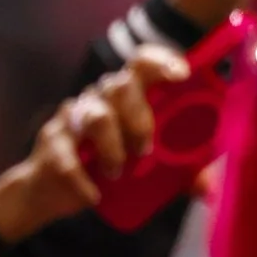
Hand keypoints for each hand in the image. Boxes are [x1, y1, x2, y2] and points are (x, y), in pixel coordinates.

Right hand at [0, 46, 190, 243]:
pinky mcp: (52, 143)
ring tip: (118, 172)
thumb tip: (207, 189)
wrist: (49, 192)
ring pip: (96, 117)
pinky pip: (68, 157)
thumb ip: (177, 175)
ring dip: (113, 147)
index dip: (160, 62)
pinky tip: (94, 194)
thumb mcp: (147, 171)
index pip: (140, 63)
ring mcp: (72, 117)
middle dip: (140, 118)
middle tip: (145, 151)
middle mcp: (98, 97)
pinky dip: (84, 180)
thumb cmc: (103, 169)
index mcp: (124, 96)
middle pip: (119, 86)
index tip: (181, 76)